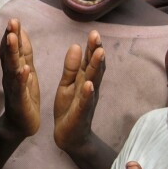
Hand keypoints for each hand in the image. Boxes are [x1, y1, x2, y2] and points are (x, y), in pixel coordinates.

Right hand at [0, 19, 39, 137]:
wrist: (21, 123)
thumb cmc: (24, 95)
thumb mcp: (26, 70)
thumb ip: (24, 53)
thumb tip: (20, 32)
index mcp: (15, 68)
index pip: (12, 48)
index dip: (13, 34)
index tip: (14, 19)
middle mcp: (11, 76)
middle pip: (9, 54)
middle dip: (10, 38)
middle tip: (12, 22)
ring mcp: (14, 88)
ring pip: (12, 67)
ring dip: (12, 53)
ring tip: (13, 39)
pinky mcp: (20, 101)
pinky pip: (20, 88)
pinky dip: (22, 78)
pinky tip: (24, 70)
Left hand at [54, 31, 104, 153]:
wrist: (69, 137)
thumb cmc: (69, 108)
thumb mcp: (68, 84)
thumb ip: (72, 67)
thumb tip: (77, 45)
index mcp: (84, 80)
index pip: (90, 61)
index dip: (92, 47)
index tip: (94, 31)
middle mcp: (89, 89)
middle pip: (94, 68)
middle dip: (96, 51)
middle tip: (97, 35)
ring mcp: (86, 101)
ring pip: (93, 81)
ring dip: (96, 67)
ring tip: (99, 53)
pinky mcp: (79, 113)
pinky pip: (84, 102)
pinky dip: (87, 93)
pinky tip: (89, 84)